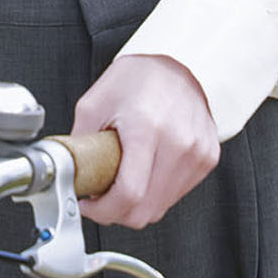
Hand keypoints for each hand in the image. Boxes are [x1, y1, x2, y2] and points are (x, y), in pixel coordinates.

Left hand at [70, 53, 219, 228]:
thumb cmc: (137, 79)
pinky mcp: (207, 158)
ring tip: (122, 180)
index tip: (89, 205)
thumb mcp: (95, 102)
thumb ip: (81, 141)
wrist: (177, 65)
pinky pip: (176, 194)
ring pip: (161, 208)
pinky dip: (156, 193)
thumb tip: (70, 173)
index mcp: (146, 127)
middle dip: (117, 212)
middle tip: (102, 195)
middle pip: (145, 210)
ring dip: (137, 204)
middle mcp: (178, 143)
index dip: (103, 210)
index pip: (129, 194)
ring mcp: (197, 153)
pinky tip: (145, 172)